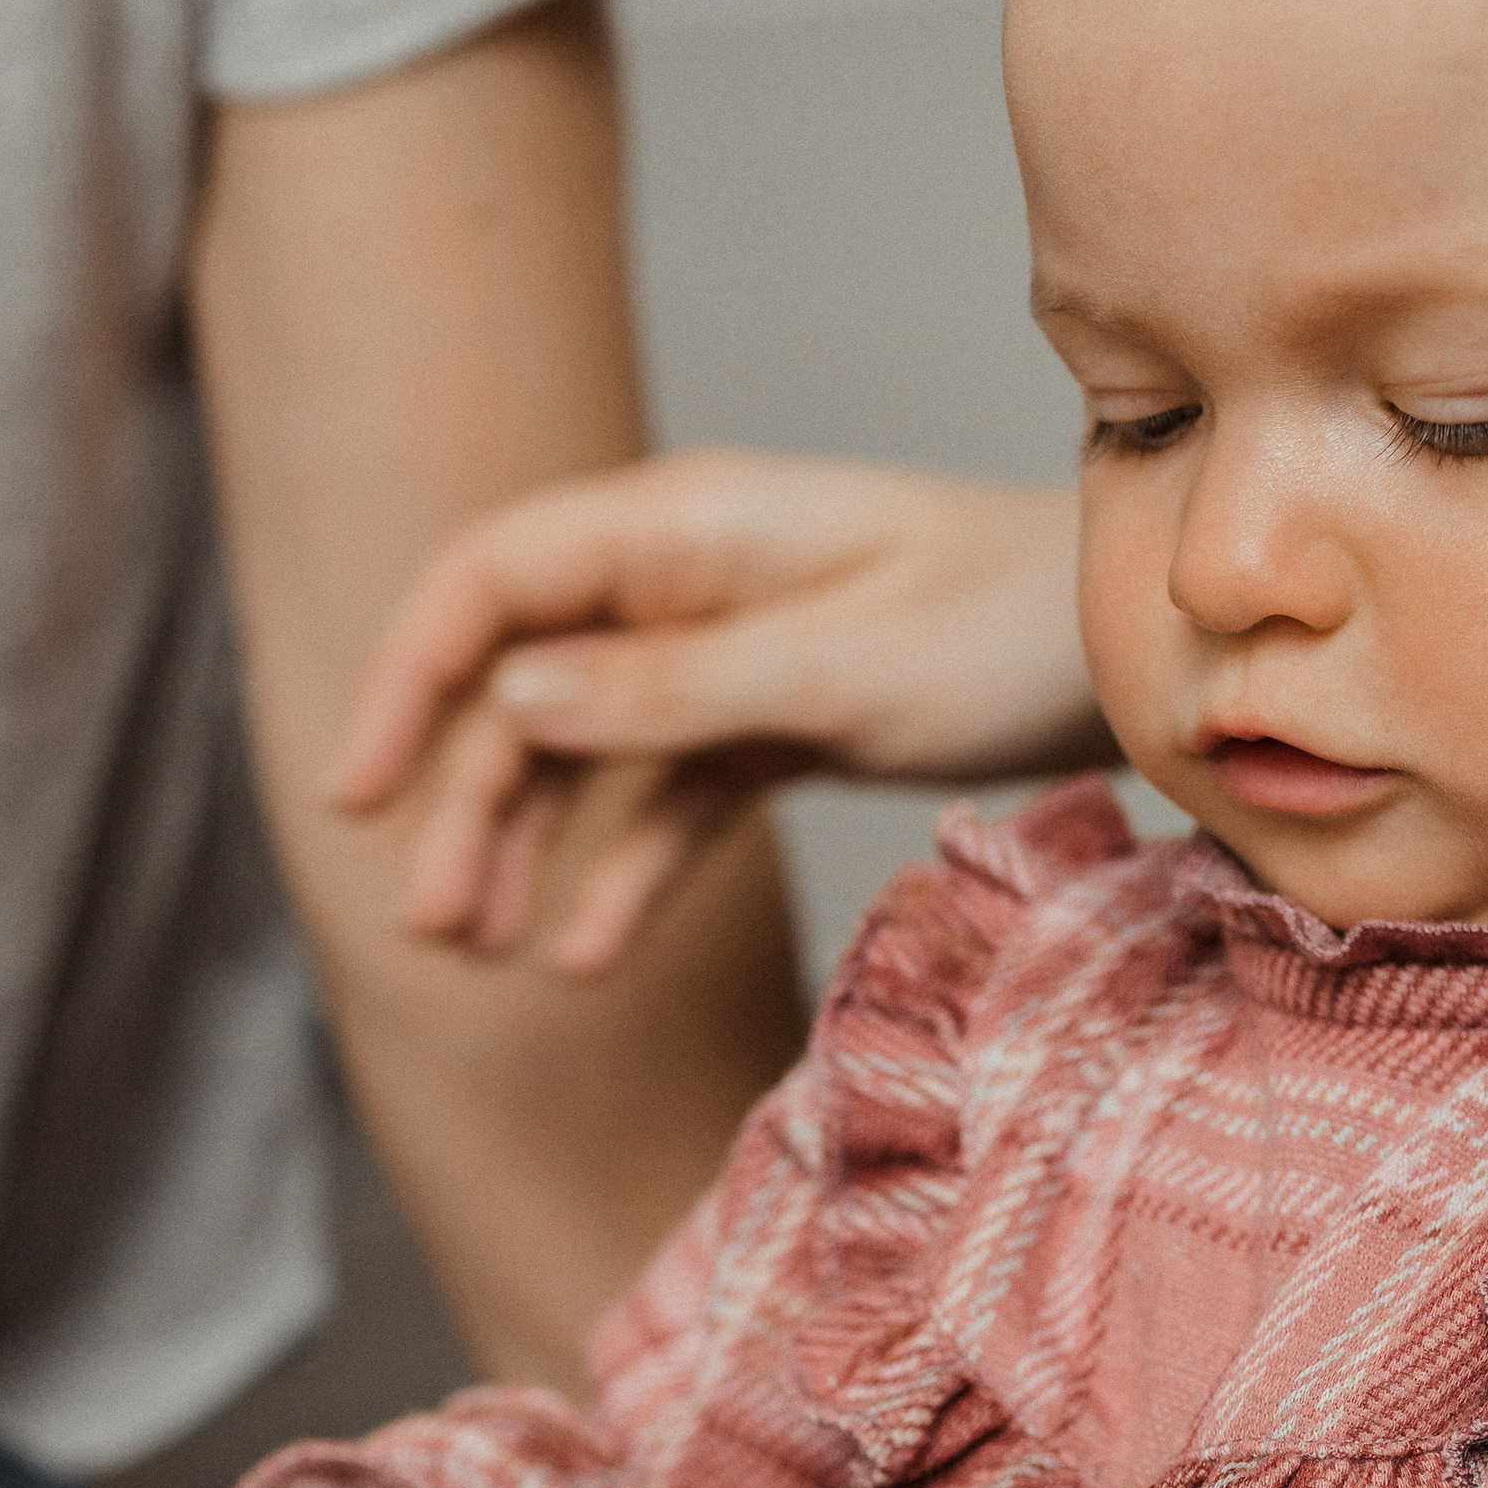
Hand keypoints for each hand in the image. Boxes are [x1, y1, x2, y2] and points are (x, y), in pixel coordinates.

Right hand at [330, 449, 1104, 976]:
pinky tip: (586, 955)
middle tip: (430, 924)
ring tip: (482, 951)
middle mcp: (685, 583)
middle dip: (460, 800)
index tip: (356, 793)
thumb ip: (669, 690)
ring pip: (581, 753)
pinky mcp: (767, 722)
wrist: (1132, 653)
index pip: (492, 583)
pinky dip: (621, 874)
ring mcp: (723, 656)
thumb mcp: (835, 670)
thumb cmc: (1006, 630)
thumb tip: (512, 703)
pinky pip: (664, 801)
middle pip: (521, 685)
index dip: (406, 678)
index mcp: (686, 531)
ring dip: (523, 847)